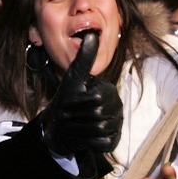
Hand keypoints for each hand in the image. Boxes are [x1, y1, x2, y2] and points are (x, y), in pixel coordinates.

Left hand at [40, 30, 122, 156]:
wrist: (60, 125)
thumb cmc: (67, 99)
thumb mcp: (74, 77)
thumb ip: (84, 58)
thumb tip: (91, 35)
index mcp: (109, 91)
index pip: (95, 98)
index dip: (76, 102)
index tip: (67, 103)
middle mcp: (117, 108)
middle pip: (97, 115)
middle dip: (75, 117)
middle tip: (67, 116)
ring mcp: (116, 125)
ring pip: (98, 130)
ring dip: (78, 129)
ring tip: (71, 125)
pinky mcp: (112, 141)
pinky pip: (100, 143)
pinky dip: (85, 141)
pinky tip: (79, 136)